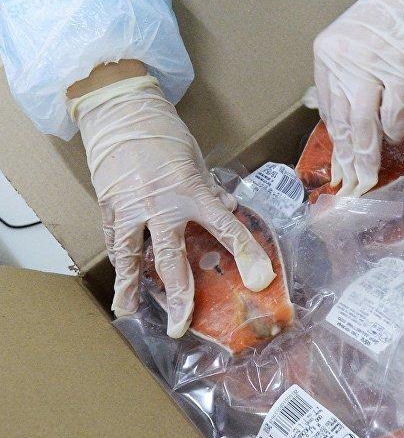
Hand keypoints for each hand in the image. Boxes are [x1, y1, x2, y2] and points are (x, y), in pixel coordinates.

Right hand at [70, 73, 275, 336]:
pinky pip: (116, 241)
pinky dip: (120, 263)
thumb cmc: (164, 134)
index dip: (246, 254)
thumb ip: (211, 192)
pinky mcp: (108, 206)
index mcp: (191, 190)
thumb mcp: (198, 161)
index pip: (226, 228)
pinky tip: (123, 281)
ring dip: (133, 288)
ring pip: (134, 257)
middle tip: (180, 327)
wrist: (120, 111)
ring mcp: (131, 207)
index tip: (260, 279)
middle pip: (172, 259)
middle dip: (179, 297)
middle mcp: (160, 204)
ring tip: (132, 314)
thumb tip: (230, 211)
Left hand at [313, 0, 403, 196]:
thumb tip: (351, 125)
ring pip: (363, 123)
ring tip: (369, 178)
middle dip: (347, 159)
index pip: (329, 110)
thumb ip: (348, 80)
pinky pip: (393, 112)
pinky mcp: (398, 71)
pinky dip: (395, 129)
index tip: (339, 167)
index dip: (336, 142)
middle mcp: (343, 62)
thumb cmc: (388, 22)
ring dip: (367, 155)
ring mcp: (370, 67)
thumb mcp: (354, 45)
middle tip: (350, 186)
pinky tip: (397, 137)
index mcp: (327, 56)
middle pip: (343, 121)